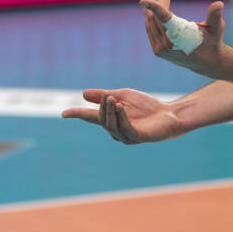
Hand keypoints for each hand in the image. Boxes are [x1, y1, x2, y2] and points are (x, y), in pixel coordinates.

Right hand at [61, 88, 180, 143]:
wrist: (168, 113)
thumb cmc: (146, 106)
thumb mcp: (122, 96)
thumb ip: (104, 96)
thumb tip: (83, 94)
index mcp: (111, 120)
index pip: (90, 117)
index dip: (77, 115)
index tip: (63, 113)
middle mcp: (116, 131)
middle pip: (102, 120)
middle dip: (102, 108)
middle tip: (107, 96)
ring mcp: (126, 136)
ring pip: (112, 126)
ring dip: (110, 112)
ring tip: (113, 99)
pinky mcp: (138, 137)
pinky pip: (125, 128)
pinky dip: (121, 117)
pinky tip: (121, 107)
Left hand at [137, 0, 225, 74]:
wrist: (207, 63)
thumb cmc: (213, 41)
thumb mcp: (216, 28)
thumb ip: (215, 16)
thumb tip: (218, 4)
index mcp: (179, 36)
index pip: (163, 19)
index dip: (154, 7)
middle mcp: (166, 44)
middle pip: (155, 15)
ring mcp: (160, 48)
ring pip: (149, 21)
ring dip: (151, 5)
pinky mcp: (157, 50)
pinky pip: (150, 28)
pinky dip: (151, 15)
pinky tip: (154, 5)